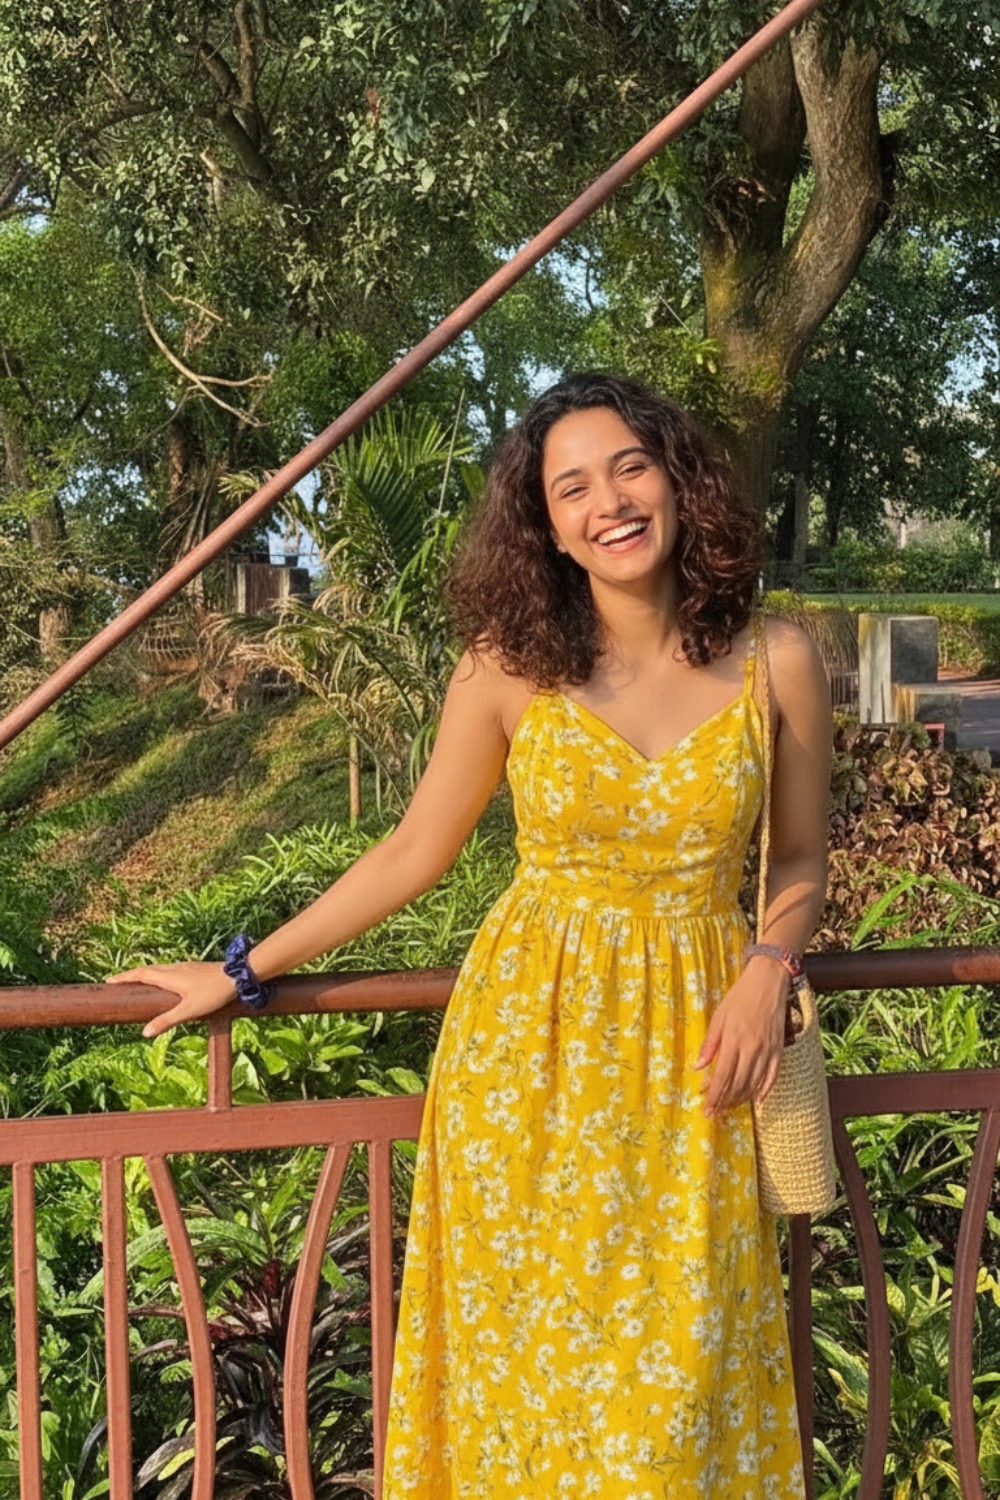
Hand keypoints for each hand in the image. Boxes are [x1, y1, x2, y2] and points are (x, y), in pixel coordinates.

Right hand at [107, 962, 235, 1038]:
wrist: (238, 975)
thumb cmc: (213, 994)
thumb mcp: (189, 1011)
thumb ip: (167, 1021)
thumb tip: (145, 1032)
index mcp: (169, 977)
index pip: (140, 974)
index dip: (124, 978)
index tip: (109, 981)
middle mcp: (174, 969)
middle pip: (147, 970)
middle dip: (131, 976)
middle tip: (118, 982)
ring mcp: (185, 967)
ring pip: (160, 968)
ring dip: (146, 973)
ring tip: (137, 982)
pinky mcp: (194, 968)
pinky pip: (170, 970)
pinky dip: (159, 974)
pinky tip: (166, 981)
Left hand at [692, 958, 788, 1116]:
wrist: (769, 981)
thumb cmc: (740, 996)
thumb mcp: (719, 1016)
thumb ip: (710, 1043)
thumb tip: (699, 1067)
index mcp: (734, 1039)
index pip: (722, 1076)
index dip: (714, 1096)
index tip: (707, 1110)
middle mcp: (752, 1048)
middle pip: (737, 1084)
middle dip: (725, 1102)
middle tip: (716, 1114)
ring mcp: (768, 1050)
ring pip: (754, 1084)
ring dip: (741, 1100)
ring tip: (730, 1108)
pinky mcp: (779, 1049)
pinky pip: (772, 1076)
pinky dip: (764, 1090)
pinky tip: (756, 1100)